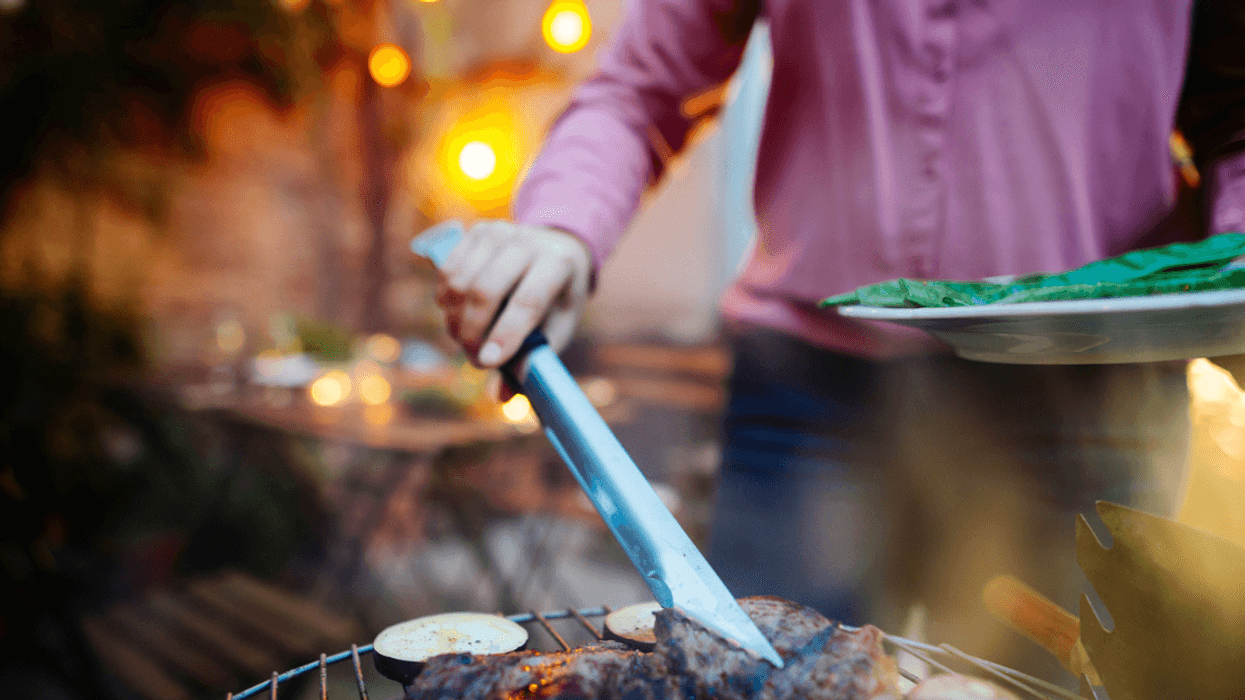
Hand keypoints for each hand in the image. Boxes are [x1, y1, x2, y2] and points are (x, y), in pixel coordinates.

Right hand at [436, 220, 592, 369]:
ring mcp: (499, 232)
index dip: (505, 335)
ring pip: (459, 282)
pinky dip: (446, 301)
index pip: (527, 302)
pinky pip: (447, 271)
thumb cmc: (559, 296)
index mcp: (558, 264)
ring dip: (455, 320)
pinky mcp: (476, 231)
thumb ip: (533, 358)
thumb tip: (503, 396)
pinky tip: (458, 314)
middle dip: (472, 333)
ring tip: (466, 340)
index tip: (487, 362)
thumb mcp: (559, 326)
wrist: (557, 246)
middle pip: (485, 290)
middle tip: (475, 359)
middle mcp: (527, 242)